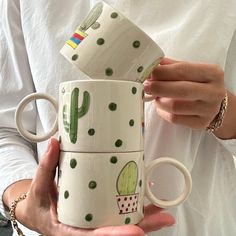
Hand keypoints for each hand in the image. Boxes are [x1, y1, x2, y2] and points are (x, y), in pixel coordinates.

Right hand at [14, 138, 174, 235]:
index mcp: (69, 230)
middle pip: (116, 231)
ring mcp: (93, 224)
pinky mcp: (98, 216)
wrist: (39, 212)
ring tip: (162, 212)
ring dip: (144, 219)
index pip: (93, 235)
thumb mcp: (39, 187)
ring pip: (121, 224)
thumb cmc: (38, 205)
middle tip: (162, 217)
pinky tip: (147, 201)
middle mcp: (85, 230)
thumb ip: (47, 166)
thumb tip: (54, 144)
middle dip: (142, 226)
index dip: (115, 235)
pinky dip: (135, 210)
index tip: (135, 230)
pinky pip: (118, 215)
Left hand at [144, 58, 225, 128]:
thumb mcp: (193, 71)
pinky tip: (161, 106)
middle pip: (180, 90)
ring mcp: (209, 110)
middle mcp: (214, 92)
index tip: (149, 73)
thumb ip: (174, 66)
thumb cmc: (200, 84)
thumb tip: (153, 65)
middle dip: (158, 87)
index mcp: (213, 73)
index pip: (183, 70)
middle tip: (146, 86)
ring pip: (175, 107)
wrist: (216, 104)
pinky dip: (162, 112)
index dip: (162, 72)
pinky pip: (174, 119)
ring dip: (159, 101)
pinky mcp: (200, 123)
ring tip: (154, 96)